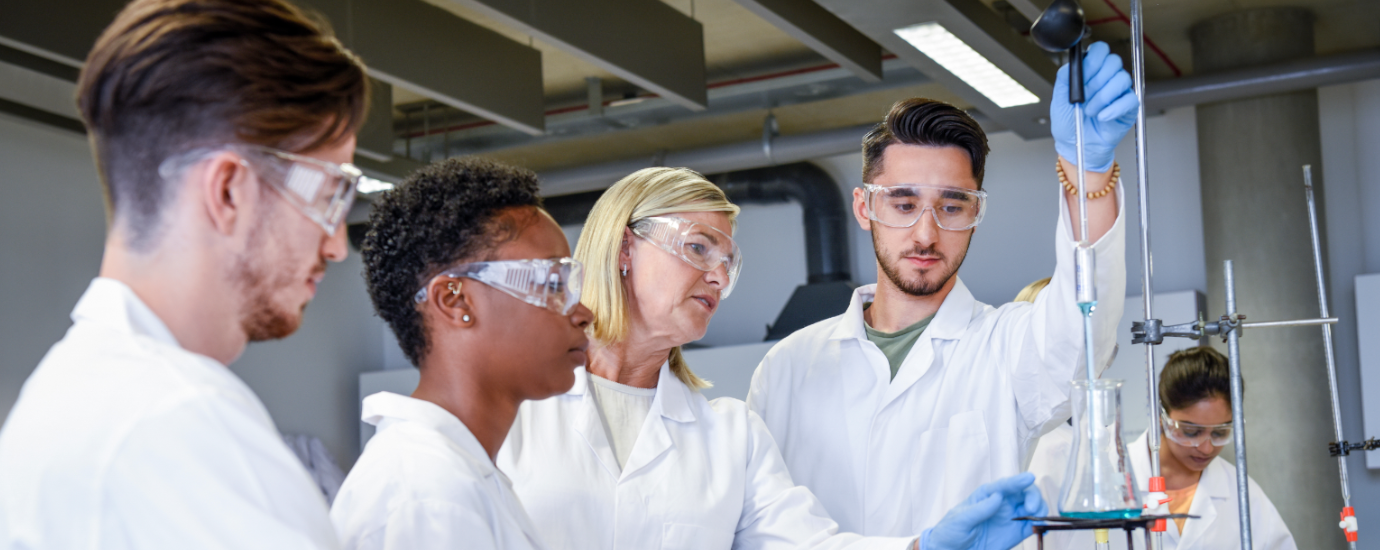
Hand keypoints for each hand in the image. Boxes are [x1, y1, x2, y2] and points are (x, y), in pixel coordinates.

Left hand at [921, 473, 1046, 549]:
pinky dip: (1041, 524)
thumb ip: (979, 509)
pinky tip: (1042, 526)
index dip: (1018, 480)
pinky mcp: (1016, 532)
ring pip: (1032, 506)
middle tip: (1032, 508)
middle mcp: (1002, 503)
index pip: (1005, 485)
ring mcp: (1010, 517)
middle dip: (1032, 496)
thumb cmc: (951, 531)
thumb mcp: (960, 520)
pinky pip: (1033, 525)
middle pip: (1024, 492)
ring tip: (1037, 517)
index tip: (1029, 478)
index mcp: (987, 495)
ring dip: (1039, 508)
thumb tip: (998, 497)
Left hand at [1050, 41, 1138, 171]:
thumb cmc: (1069, 122)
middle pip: (1113, 61)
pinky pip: (1129, 99)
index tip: (1083, 73)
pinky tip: (1101, 117)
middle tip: (1084, 96)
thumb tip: (1070, 64)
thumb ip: (1063, 78)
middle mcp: (1107, 78)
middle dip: (1096, 79)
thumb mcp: (1059, 99)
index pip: (1100, 50)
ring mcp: (1119, 91)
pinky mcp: (1128, 107)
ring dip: (1102, 96)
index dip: (1093, 59)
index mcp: (1090, 71)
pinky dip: (1113, 109)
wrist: (1077, 146)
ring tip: (1090, 111)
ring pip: (1122, 79)